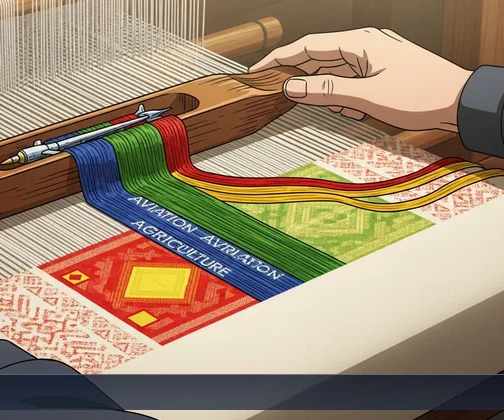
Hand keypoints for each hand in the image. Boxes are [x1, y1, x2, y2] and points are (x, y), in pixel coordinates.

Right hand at [250, 28, 472, 130]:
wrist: (461, 102)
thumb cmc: (421, 95)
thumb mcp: (366, 97)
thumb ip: (324, 91)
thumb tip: (290, 87)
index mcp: (359, 42)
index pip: (307, 46)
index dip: (279, 59)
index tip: (258, 71)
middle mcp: (365, 44)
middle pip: (319, 59)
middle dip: (306, 82)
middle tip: (288, 98)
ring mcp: (374, 56)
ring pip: (335, 73)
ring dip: (331, 94)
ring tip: (344, 110)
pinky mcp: (381, 69)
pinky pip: (351, 80)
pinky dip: (346, 96)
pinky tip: (356, 110)